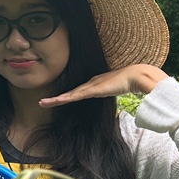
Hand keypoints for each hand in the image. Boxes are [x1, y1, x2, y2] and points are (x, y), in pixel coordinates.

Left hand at [39, 63, 167, 106]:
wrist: (136, 76)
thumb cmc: (131, 82)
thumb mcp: (119, 89)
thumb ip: (115, 91)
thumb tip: (115, 94)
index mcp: (95, 84)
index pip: (77, 92)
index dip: (66, 96)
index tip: (56, 100)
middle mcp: (90, 84)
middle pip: (70, 93)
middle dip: (56, 98)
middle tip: (42, 102)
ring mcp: (91, 86)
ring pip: (69, 95)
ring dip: (56, 100)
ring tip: (42, 103)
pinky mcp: (93, 89)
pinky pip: (76, 95)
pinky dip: (66, 98)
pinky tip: (57, 101)